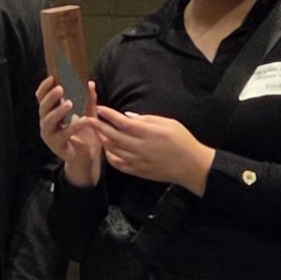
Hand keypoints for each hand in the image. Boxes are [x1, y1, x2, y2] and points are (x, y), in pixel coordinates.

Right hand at [38, 79, 101, 185]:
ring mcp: (50, 135)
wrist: (86, 157)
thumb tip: (90, 83)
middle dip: (50, 97)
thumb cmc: (84, 134)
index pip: (42, 98)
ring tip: (69, 104)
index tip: (52, 77)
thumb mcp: (88, 113)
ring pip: (48, 121)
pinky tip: (83, 120)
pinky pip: (63, 135)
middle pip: (43, 107)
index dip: (44, 87)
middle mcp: (46, 123)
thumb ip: (88, 100)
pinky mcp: (57, 145)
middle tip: (61, 89)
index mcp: (50, 113)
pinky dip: (73, 127)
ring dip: (58, 111)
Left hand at [92, 107, 214, 192]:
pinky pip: (118, 164)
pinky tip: (107, 149)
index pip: (122, 123)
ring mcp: (138, 161)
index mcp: (149, 133)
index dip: (109, 115)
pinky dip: (110, 156)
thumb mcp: (169, 123)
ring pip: (113, 150)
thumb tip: (126, 117)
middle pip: (113, 137)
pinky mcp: (138, 171)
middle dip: (98, 127)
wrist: (192, 166)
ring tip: (96, 132)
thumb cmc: (183, 140)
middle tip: (89, 119)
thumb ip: (147, 119)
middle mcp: (140, 148)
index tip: (99, 108)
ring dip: (102, 140)